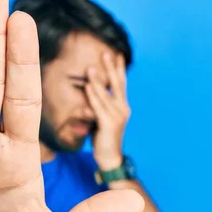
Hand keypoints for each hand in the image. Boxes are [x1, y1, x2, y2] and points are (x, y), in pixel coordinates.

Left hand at [85, 53, 130, 170]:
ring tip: (91, 68)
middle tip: (106, 53)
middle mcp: (122, 109)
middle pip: (117, 84)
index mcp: (122, 107)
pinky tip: (88, 86)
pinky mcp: (109, 124)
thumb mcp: (103, 118)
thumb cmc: (104, 138)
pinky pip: (99, 106)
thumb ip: (100, 106)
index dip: (119, 68)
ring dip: (98, 80)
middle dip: (111, 68)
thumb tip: (90, 91)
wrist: (110, 158)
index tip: (117, 54)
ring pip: (106, 94)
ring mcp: (117, 116)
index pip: (121, 84)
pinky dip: (93, 95)